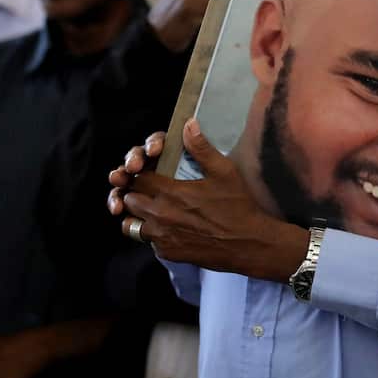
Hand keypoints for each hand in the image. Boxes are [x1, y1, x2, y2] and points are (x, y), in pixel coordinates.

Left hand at [107, 118, 308, 281]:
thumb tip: (188, 125)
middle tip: (149, 188)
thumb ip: (201, 148)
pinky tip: (167, 227)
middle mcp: (160, 215)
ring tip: (152, 209)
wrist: (248, 244)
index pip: (139, 177)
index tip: (148, 171)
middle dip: (136, 191)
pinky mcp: (167, 252)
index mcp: (171, 192)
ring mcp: (161, 237)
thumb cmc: (237, 206)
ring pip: (131, 223)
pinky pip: (146, 241)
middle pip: (130, 199)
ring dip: (138, 214)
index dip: (141, 172)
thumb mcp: (224, 172)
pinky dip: (152, 233)